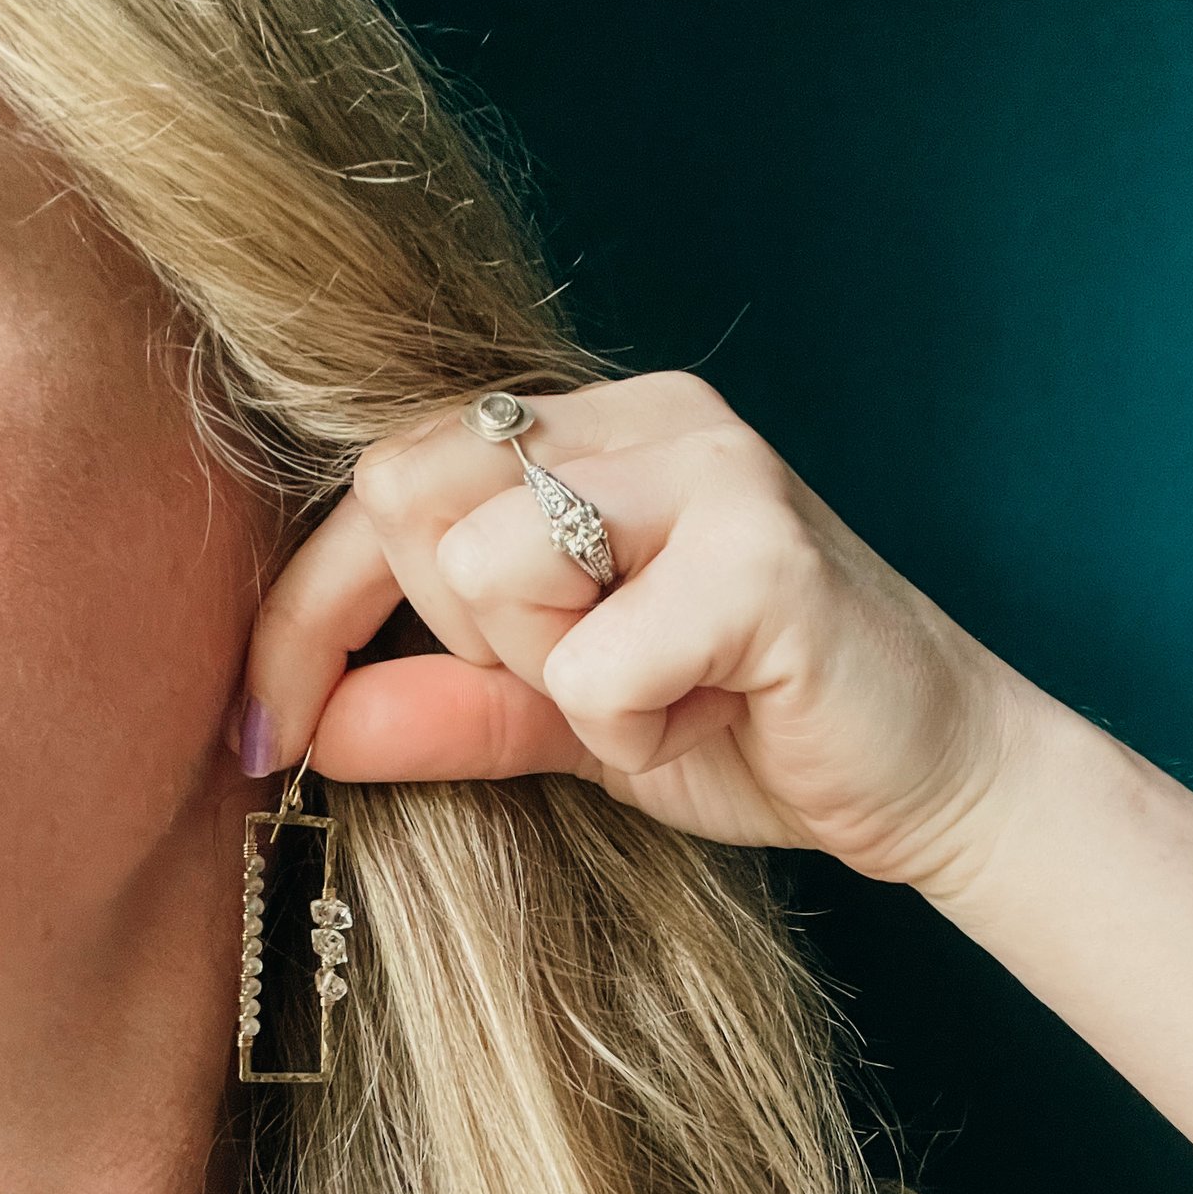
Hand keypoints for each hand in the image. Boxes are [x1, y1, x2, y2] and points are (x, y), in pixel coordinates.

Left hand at [230, 370, 1042, 890]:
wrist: (929, 780)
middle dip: (467, 639)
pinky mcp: (764, 550)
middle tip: (581, 691)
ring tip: (662, 699)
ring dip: (557, 685)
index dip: (305, 611)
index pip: (383, 477)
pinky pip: (596, 662)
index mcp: (589, 430)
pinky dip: (634, 731)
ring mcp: (711, 465)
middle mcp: (645, 413)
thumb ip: (448, 706)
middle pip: (413, 500)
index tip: (263, 734)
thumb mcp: (569, 724)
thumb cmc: (752, 732)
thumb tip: (311, 727)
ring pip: (491, 569)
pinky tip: (714, 719)